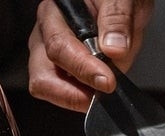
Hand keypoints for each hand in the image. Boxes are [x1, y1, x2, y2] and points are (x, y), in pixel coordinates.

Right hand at [27, 0, 154, 112]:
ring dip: (78, 97)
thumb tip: (114, 49)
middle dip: (73, 93)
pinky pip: (66, 94)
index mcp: (55, 14)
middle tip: (102, 95)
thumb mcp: (122, 1)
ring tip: (103, 92)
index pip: (59, 48)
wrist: (122, 5)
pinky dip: (84, 97)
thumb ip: (118, 20)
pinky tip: (101, 90)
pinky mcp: (63, 72)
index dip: (83, 69)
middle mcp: (45, 36)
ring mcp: (50, 57)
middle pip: (42, 76)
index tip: (107, 82)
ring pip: (49, 89)